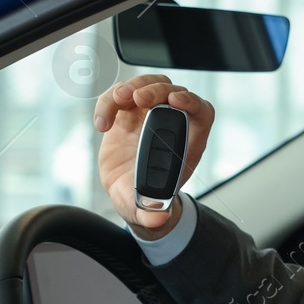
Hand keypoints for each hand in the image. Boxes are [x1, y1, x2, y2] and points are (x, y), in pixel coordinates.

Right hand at [94, 74, 213, 237]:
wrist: (128, 191)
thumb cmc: (146, 196)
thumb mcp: (146, 208)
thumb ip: (152, 215)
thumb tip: (158, 218)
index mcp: (187, 142)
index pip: (201, 112)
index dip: (192, 102)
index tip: (175, 102)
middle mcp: (171, 123)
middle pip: (172, 91)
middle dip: (156, 90)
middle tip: (137, 98)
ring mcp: (150, 114)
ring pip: (147, 85)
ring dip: (132, 86)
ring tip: (117, 100)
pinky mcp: (128, 112)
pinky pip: (120, 95)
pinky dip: (109, 102)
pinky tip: (102, 124)